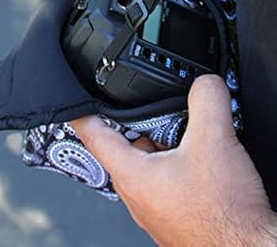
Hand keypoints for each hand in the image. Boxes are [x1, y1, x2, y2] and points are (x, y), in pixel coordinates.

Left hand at [72, 75, 276, 245]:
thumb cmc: (225, 219)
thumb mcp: (215, 143)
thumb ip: (207, 102)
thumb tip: (205, 83)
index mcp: (132, 175)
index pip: (93, 136)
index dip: (83, 113)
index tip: (75, 103)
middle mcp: (137, 193)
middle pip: (121, 146)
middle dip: (133, 124)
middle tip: (148, 109)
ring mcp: (153, 205)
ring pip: (144, 162)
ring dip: (157, 143)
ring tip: (178, 132)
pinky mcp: (172, 211)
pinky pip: (162, 176)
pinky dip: (172, 160)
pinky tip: (194, 158)